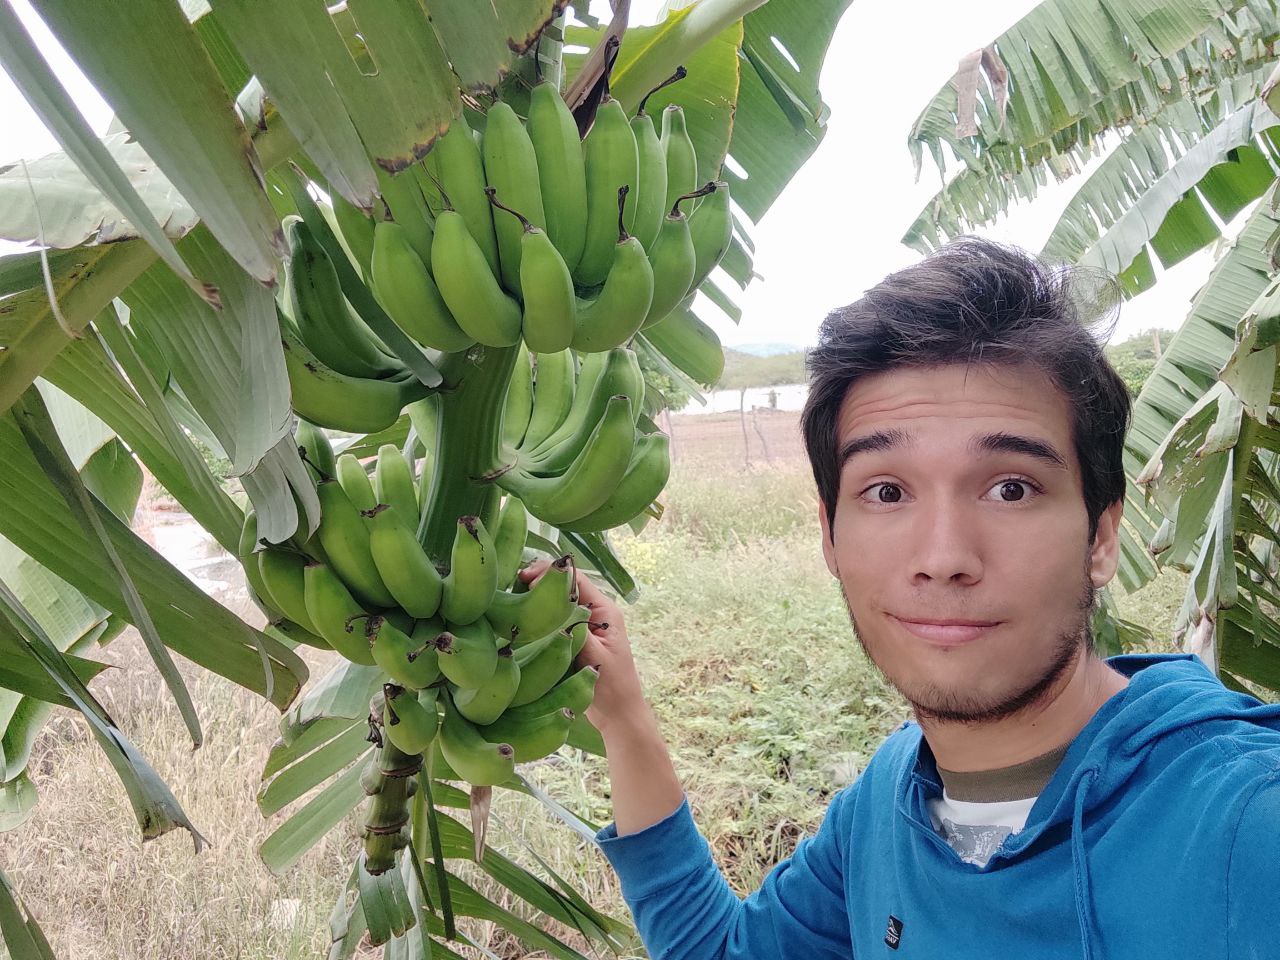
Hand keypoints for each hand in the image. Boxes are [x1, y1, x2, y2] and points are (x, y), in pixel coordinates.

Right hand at [517, 557, 650, 739]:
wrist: (618, 715)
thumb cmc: (613, 686)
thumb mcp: (594, 655)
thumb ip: (575, 630)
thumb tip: (553, 608)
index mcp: (604, 610)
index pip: (576, 579)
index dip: (551, 574)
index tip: (525, 577)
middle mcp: (594, 613)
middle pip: (565, 587)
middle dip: (541, 582)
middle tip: (514, 583)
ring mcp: (583, 626)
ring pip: (558, 603)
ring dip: (538, 598)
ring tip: (514, 596)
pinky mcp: (574, 639)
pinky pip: (556, 620)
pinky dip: (540, 616)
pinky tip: (522, 617)